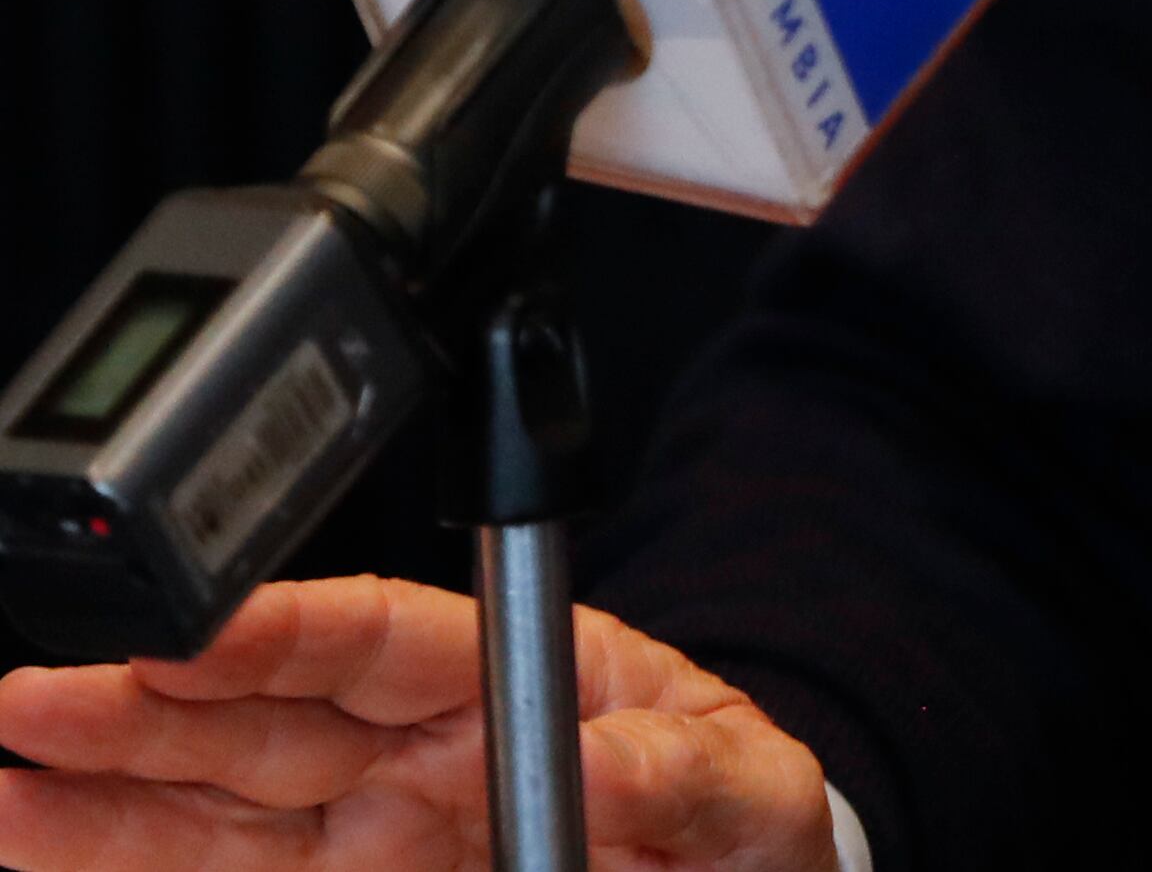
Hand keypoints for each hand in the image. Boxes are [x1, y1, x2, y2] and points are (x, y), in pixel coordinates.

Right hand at [0, 577, 835, 871]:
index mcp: (507, 683)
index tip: (192, 635)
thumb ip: (683, 774)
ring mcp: (361, 840)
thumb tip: (607, 759)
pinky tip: (46, 854)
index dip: (274, 632)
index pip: (371, 636)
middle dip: (138, 707)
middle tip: (36, 700)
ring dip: (97, 804)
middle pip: (254, 720)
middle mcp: (410, 754)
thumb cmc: (737, 831)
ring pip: (206, 814)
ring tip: (6, 791)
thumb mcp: (748, 790)